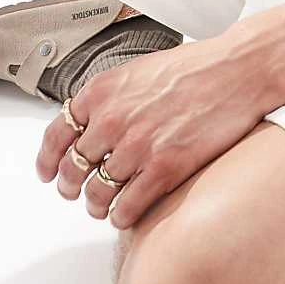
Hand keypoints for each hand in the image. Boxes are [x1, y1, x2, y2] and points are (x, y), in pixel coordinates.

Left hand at [34, 27, 270, 228]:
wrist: (236, 71)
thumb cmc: (196, 68)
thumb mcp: (138, 71)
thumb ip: (111, 99)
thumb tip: (92, 126)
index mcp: (102, 91)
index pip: (56, 135)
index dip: (48, 160)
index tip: (48, 172)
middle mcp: (112, 119)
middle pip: (73, 169)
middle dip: (71, 187)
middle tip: (77, 193)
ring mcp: (137, 145)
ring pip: (97, 193)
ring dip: (97, 205)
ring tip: (104, 207)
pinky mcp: (164, 167)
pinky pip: (127, 207)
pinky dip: (122, 215)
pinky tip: (127, 212)